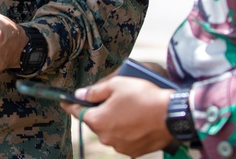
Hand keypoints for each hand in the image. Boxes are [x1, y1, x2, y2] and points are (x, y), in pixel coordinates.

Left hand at [60, 76, 174, 156]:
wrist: (170, 116)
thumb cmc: (143, 97)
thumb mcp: (116, 85)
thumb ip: (94, 91)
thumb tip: (80, 94)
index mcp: (97, 120)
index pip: (77, 111)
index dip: (70, 105)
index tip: (64, 102)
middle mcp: (105, 137)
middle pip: (96, 121)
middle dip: (100, 111)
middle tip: (113, 99)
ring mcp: (119, 146)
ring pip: (110, 131)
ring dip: (114, 121)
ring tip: (130, 109)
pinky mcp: (133, 151)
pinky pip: (124, 138)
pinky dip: (126, 130)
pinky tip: (137, 120)